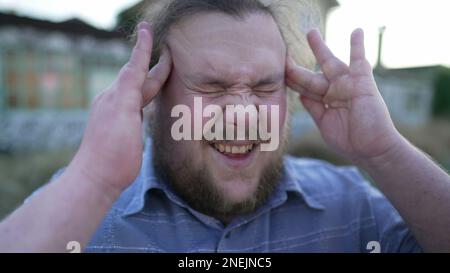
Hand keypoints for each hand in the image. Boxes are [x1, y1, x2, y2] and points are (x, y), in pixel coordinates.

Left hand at [69, 21, 171, 193]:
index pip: (134, 67)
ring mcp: (119, 115)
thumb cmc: (112, 150)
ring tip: (162, 70)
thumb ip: (129, 89)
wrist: (97, 177)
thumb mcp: (122, 115)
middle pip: (139, 77)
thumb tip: (134, 69)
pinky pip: (137, 105)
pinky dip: (146, 96)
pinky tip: (149, 99)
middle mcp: (117, 102)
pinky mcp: (124, 129)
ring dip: (150, 78)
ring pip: (139, 91)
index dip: (142, 49)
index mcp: (118, 96)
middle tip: (167, 50)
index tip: (147, 29)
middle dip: (152, 63)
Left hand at [286, 29, 400, 161]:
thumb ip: (313, 107)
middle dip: (297, 67)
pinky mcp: (362, 83)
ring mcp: (347, 86)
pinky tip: (356, 31)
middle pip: (311, 76)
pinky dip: (358, 46)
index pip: (304, 88)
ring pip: (330, 64)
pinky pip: (360, 61)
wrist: (371, 149)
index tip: (278, 71)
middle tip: (284, 54)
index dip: (291, 80)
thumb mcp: (324, 123)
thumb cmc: (349, 141)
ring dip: (320, 48)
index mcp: (324, 102)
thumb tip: (299, 94)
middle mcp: (334, 91)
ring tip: (311, 32)